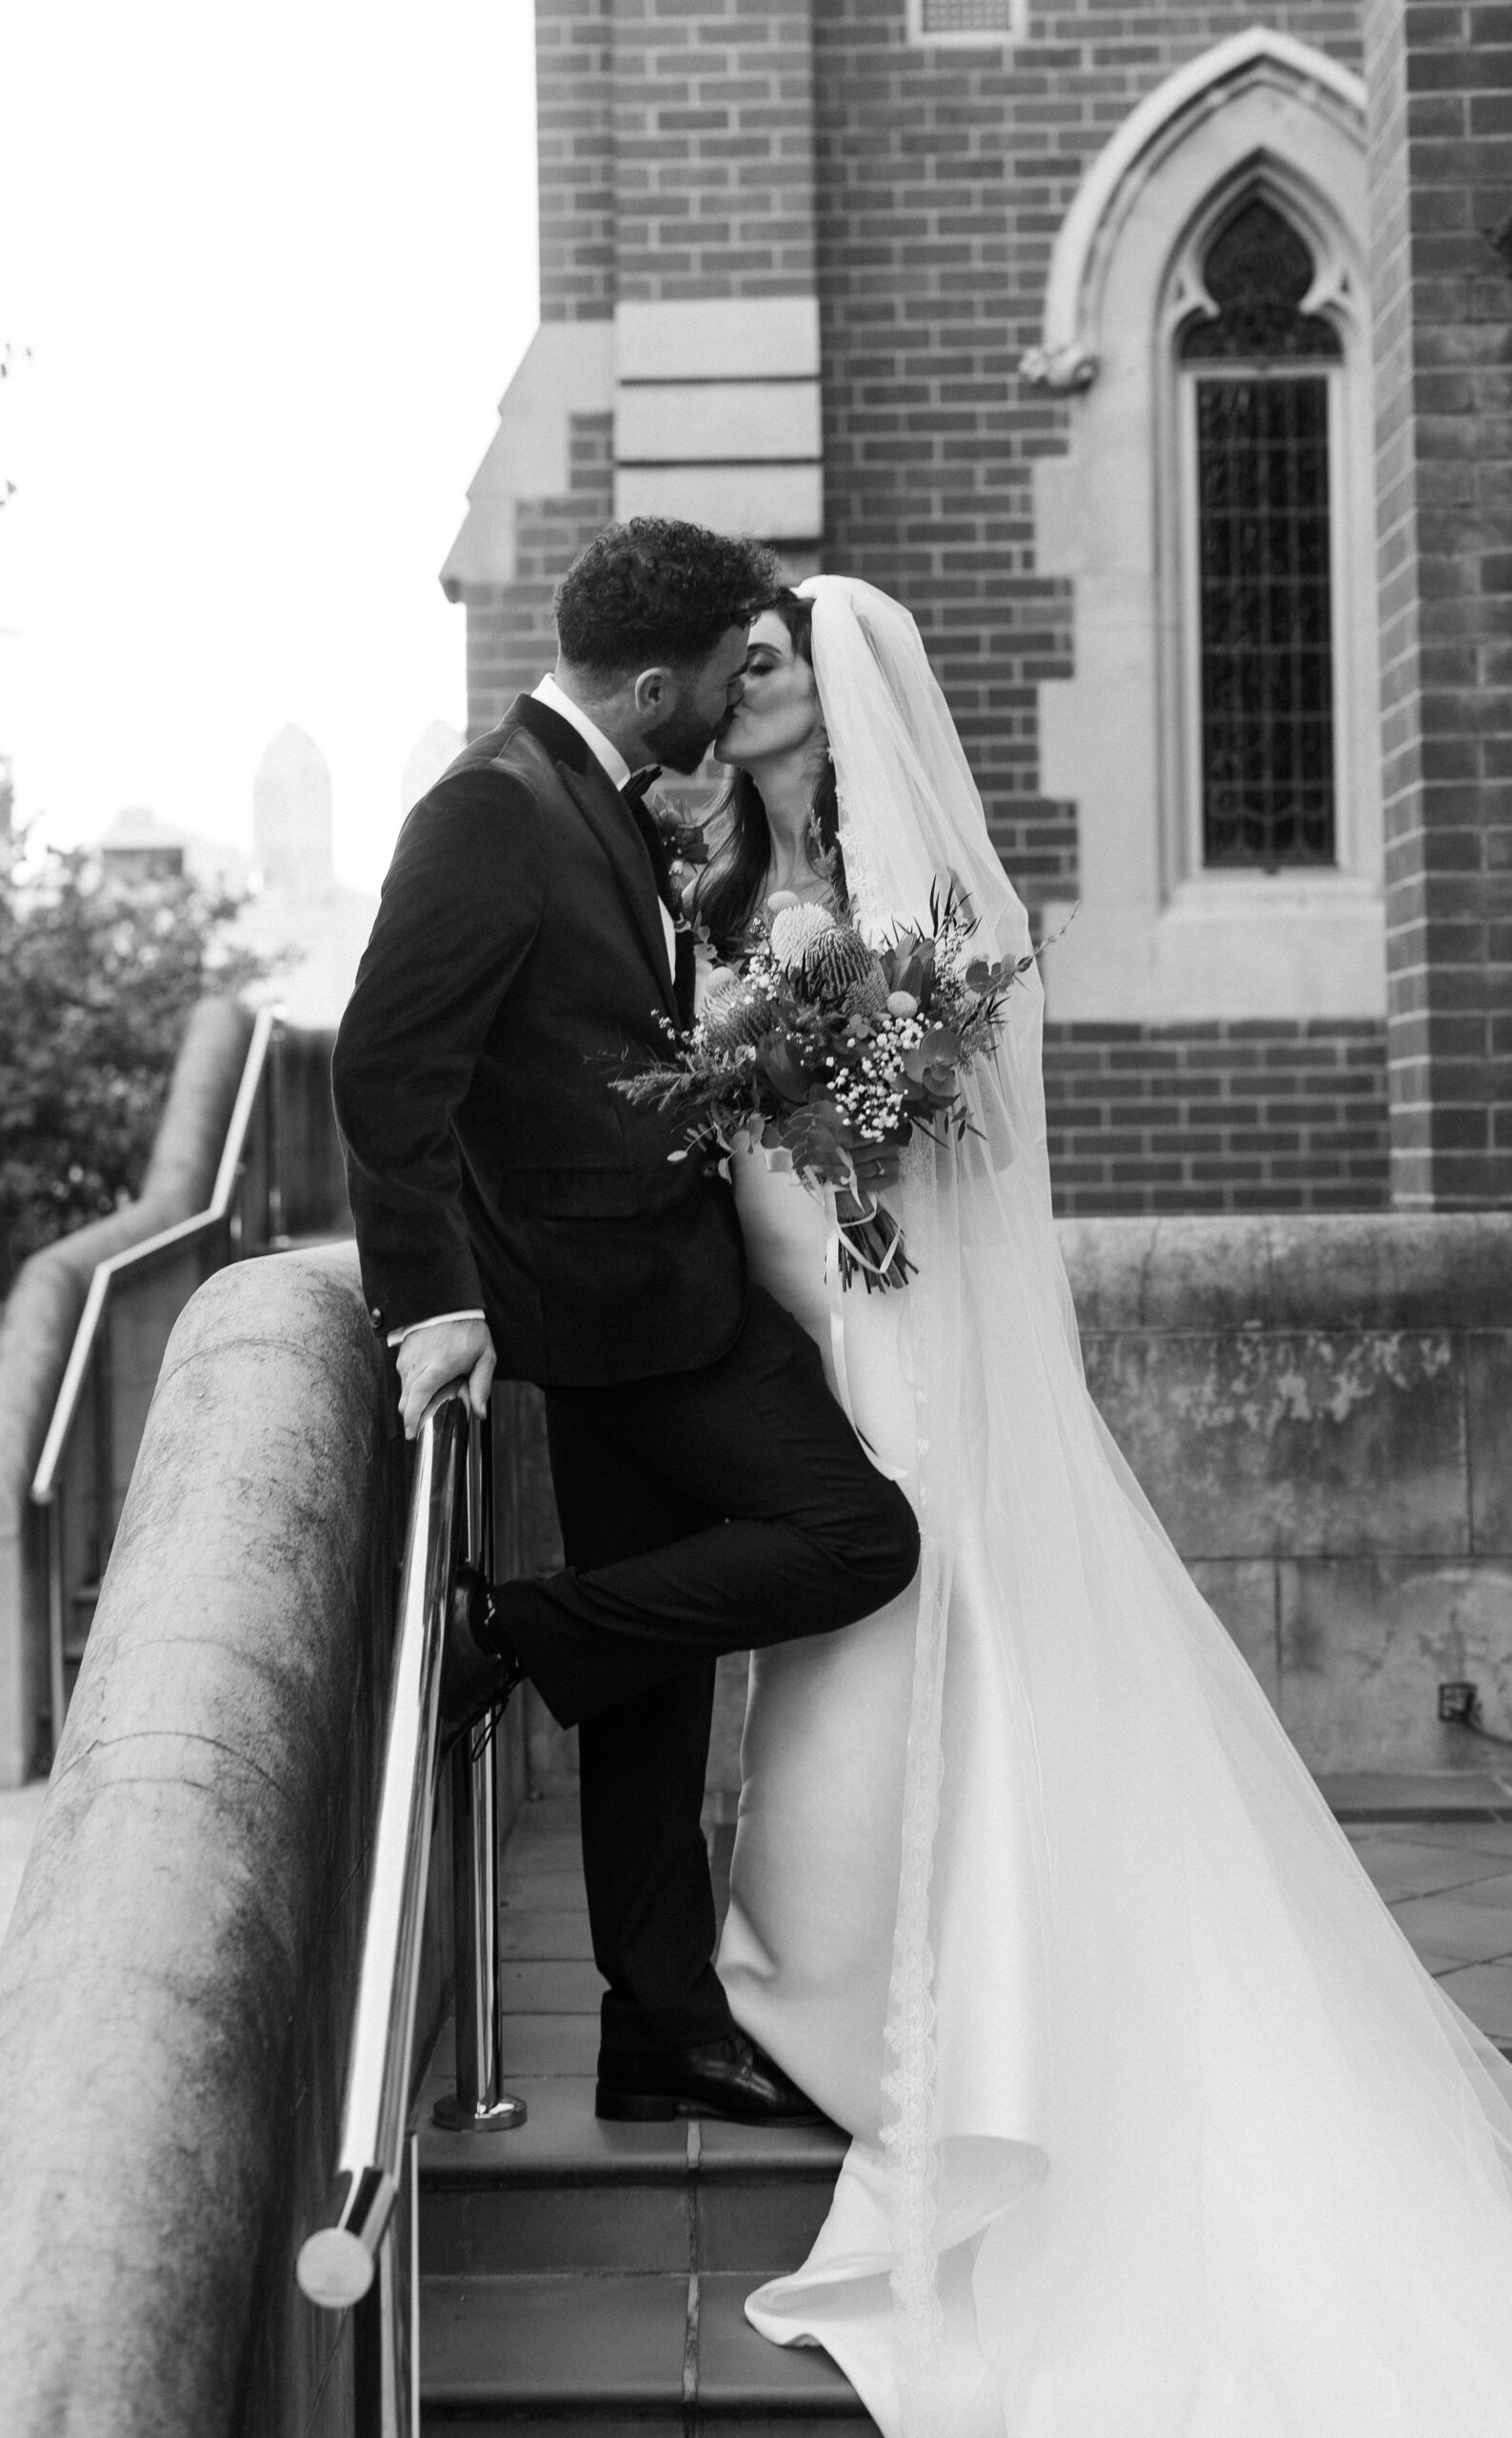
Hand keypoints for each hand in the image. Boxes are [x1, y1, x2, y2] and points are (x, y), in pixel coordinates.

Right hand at [395, 1317, 495, 1440]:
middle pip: (406, 1400)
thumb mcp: (484, 1357)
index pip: (416, 1400)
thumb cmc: (468, 1330)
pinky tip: (428, 1381)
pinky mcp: (402, 1354)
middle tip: (423, 1424)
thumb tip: (480, 1413)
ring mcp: (407, 1359)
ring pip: (404, 1390)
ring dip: (414, 1399)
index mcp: (437, 1368)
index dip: (411, 1420)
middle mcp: (417, 1365)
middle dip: (412, 1415)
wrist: (448, 1304)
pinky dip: (412, 1385)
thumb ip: (481, 1386)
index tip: (411, 1434)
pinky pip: (404, 1377)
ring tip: (435, 1393)